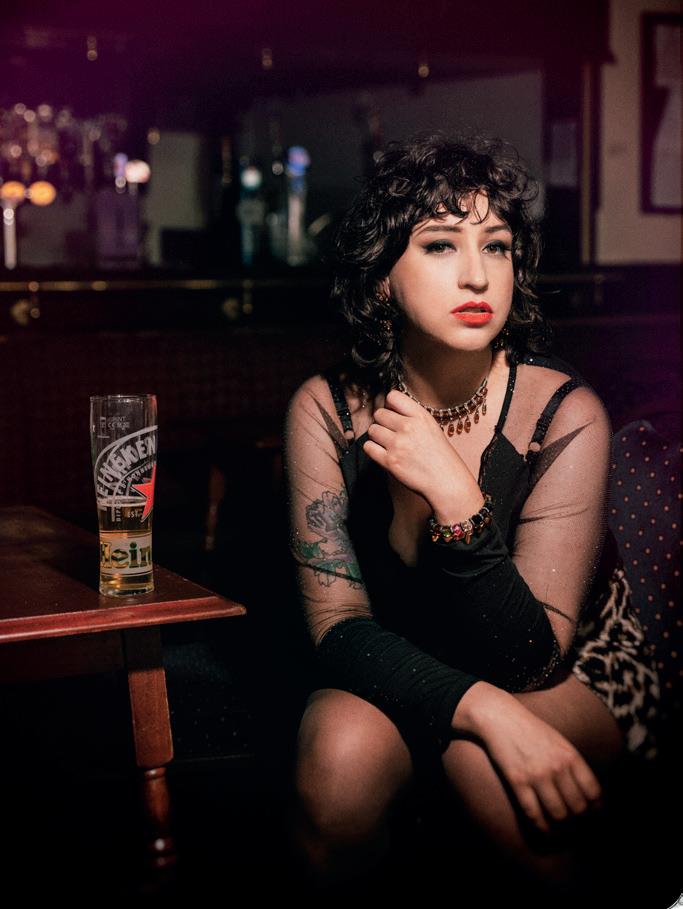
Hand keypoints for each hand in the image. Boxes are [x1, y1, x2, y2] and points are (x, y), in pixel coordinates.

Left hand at [363, 389, 480, 516]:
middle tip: (391, 433)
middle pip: (379, 414)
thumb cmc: (440, 456)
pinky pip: (368, 447)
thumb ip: (411, 416)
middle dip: (382, 422)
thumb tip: (389, 409)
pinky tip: (383, 453)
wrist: (446, 481)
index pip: (393, 396)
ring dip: (377, 436)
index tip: (393, 414)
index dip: (390, 406)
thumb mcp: (431, 427)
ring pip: (372, 430)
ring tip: (388, 444)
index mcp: (420, 416)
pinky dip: (373, 449)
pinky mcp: (389, 461)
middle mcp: (408, 427)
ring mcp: (397, 444)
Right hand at [455, 683, 601, 833]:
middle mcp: (557, 767)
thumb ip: (572, 764)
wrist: (500, 717)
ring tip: (560, 832)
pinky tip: (543, 830)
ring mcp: (537, 775)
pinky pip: (534, 813)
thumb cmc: (530, 730)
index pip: (594, 792)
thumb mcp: (558, 741)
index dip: (597, 809)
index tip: (593, 816)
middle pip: (578, 807)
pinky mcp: (517, 781)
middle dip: (578, 821)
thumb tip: (587, 793)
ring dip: (561, 828)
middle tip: (576, 827)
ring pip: (559, 814)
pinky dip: (541, 827)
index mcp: (570, 755)